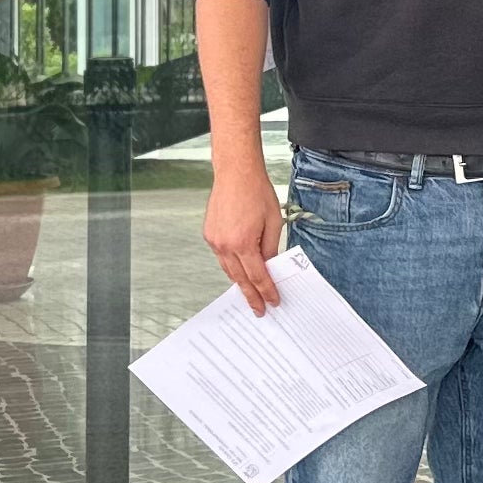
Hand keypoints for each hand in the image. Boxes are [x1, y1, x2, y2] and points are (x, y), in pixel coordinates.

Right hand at [204, 160, 284, 315]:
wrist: (236, 173)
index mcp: (244, 243)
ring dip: (240, 282)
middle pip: (240, 279)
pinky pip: (222, 257)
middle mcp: (225, 245)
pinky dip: (231, 265)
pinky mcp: (209, 235)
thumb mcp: (273, 221)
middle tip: (260, 309)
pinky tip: (240, 270)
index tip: (273, 302)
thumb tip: (269, 266)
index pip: (258, 276)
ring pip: (228, 270)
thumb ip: (271, 247)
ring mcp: (214, 241)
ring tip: (251, 294)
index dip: (266, 291)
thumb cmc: (257, 192)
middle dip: (251, 295)